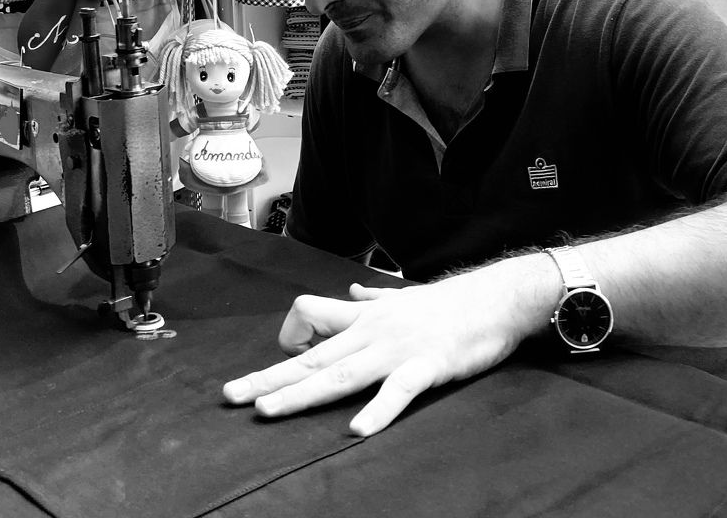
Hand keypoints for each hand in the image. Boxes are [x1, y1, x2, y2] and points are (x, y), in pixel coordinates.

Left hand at [222, 256, 558, 435]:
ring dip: (302, 394)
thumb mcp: (403, 298)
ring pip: (340, 373)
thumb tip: (352, 295)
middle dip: (271, 377)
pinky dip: (377, 410)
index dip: (290, 340)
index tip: (278, 361)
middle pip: (312, 356)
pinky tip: (356, 431)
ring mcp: (397, 348)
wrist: (495, 297)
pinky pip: (397, 390)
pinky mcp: (427, 365)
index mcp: (365, 318)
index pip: (311, 318)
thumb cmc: (449, 303)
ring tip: (267, 412)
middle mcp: (372, 332)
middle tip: (231, 396)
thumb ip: (372, 300)